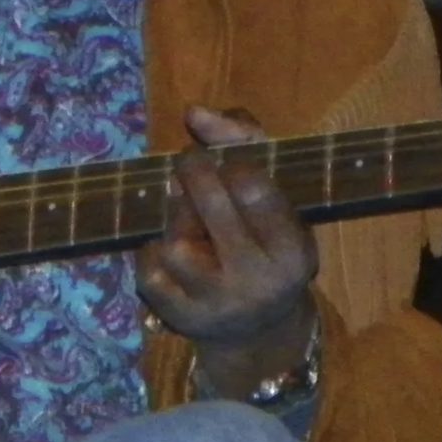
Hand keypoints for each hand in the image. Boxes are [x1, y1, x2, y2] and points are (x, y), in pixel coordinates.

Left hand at [135, 104, 318, 397]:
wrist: (258, 330)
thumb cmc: (268, 242)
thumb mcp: (278, 195)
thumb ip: (246, 141)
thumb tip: (194, 111)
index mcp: (292, 249)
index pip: (253, 188)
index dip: (230, 160)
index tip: (225, 159)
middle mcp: (258, 281)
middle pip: (209, 206)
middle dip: (193, 172)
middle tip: (191, 165)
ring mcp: (216, 304)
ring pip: (174, 241)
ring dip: (175, 217)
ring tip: (190, 219)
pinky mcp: (179, 318)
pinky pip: (148, 266)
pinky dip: (154, 249)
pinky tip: (175, 252)